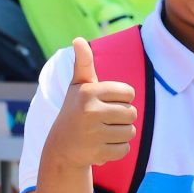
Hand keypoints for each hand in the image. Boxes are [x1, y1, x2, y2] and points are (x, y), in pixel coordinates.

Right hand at [41, 38, 136, 170]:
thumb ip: (83, 63)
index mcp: (88, 92)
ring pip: (130, 132)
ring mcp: (93, 134)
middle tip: (103, 120)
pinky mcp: (97, 153)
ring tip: (102, 133)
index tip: (106, 103)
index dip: (122, 99)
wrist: (61, 147)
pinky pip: (125, 149)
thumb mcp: (79, 86)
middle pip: (132, 113)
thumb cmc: (75, 111)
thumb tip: (78, 39)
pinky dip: (117, 149)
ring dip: (121, 134)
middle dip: (122, 118)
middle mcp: (90, 111)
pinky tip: (101, 146)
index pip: (129, 93)